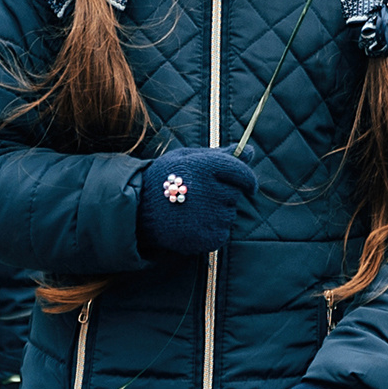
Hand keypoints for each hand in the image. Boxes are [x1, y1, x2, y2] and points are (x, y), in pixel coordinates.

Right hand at [135, 147, 257, 256]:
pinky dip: (212, 230)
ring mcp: (210, 217)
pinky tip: (193, 224)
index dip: (248, 179)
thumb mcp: (187, 158)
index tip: (249, 186)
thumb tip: (250, 150)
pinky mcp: (208, 238)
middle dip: (223, 193)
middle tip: (199, 196)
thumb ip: (220, 155)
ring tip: (192, 210)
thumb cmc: (163, 180)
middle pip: (234, 193)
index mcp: (205, 167)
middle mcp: (210, 191)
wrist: (138, 212)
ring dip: (217, 212)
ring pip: (229, 214)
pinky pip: (222, 233)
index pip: (241, 172)